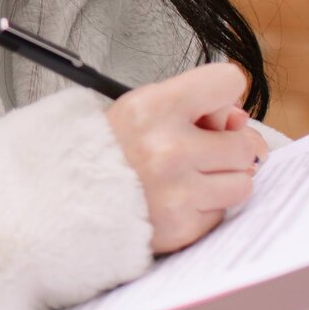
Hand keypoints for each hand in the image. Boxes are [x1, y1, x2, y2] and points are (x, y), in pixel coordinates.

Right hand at [106, 60, 265, 253]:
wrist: (64, 201)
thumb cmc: (106, 152)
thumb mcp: (141, 111)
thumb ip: (195, 107)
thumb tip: (243, 122)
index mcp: (153, 108)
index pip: (227, 82)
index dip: (222, 95)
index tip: (209, 108)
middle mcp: (167, 149)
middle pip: (243, 142)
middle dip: (226, 148)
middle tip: (195, 152)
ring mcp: (176, 192)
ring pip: (242, 182)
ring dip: (221, 182)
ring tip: (186, 179)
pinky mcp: (181, 227)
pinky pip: (220, 214)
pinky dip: (203, 210)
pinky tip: (174, 203)